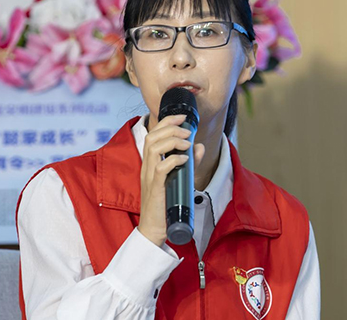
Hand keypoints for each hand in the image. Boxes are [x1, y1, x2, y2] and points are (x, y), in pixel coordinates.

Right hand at [137, 114, 204, 246]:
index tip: (181, 117)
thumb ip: (189, 162)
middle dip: (170, 128)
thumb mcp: (179, 178)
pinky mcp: (155, 188)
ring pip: (154, 148)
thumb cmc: (165, 205)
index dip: (166, 122)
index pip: (152, 135)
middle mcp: (147, 167)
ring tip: (187, 143)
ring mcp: (149, 177)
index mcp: (150, 163)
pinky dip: (174, 160)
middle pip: (152, 137)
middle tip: (187, 131)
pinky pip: (161, 168)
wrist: (154, 229)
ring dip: (173, 141)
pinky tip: (184, 159)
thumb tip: (200, 147)